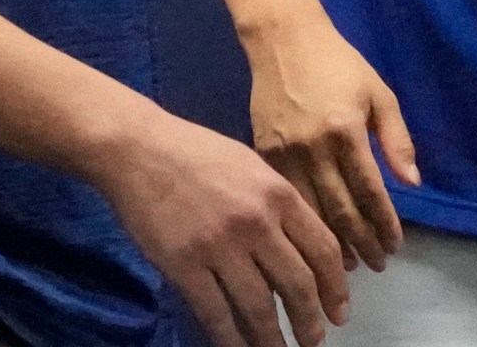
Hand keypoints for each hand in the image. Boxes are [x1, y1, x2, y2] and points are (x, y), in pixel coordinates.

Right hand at [88, 108, 350, 346]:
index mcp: (278, 194)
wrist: (137, 148)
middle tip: (314, 341)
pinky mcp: (184, 265)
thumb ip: (279, 204)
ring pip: (259, 307)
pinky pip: (215, 313)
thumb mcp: (252, 166)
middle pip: (297, 285)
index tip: (339, 312)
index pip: (322, 250)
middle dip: (310, 321)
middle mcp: (256, 222)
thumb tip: (302, 249)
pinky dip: (231, 339)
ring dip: (273, 339)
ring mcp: (219, 245)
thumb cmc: (195, 152)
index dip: (335, 288)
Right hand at [244, 17, 420, 271]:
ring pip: (309, 211)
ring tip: (348, 266)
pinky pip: (285, 198)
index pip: (369, 191)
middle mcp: (313, 146)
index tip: (395, 246)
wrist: (283, 40)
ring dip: (330, 243)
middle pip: (340, 209)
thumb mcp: (378, 93)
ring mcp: (283, 152)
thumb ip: (397, 139)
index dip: (384, 224)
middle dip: (361, 242)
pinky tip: (312, 242)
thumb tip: (412, 183)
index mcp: (345, 130)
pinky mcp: (262, 153)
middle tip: (377, 265)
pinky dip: (301, 224)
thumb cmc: (338, 64)